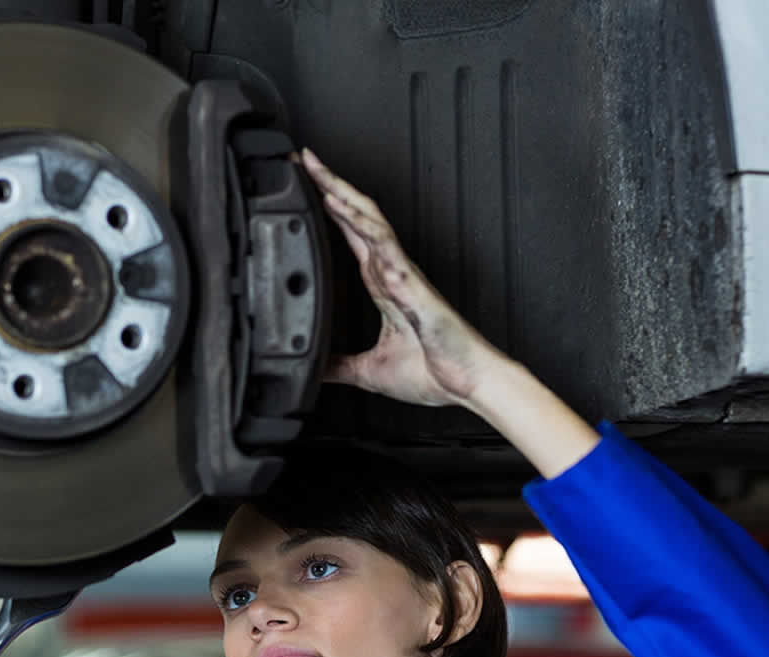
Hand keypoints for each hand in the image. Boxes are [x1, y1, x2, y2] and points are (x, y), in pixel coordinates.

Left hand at [300, 148, 507, 407]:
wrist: (465, 384)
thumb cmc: (434, 371)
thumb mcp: (369, 370)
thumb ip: (339, 365)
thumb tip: (313, 367)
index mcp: (381, 284)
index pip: (349, 235)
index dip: (328, 208)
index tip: (304, 186)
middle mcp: (390, 271)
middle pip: (356, 215)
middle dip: (330, 185)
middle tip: (303, 160)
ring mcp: (401, 272)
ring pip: (369, 219)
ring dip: (341, 193)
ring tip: (316, 169)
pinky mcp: (411, 283)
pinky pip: (383, 244)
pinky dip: (360, 223)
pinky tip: (340, 206)